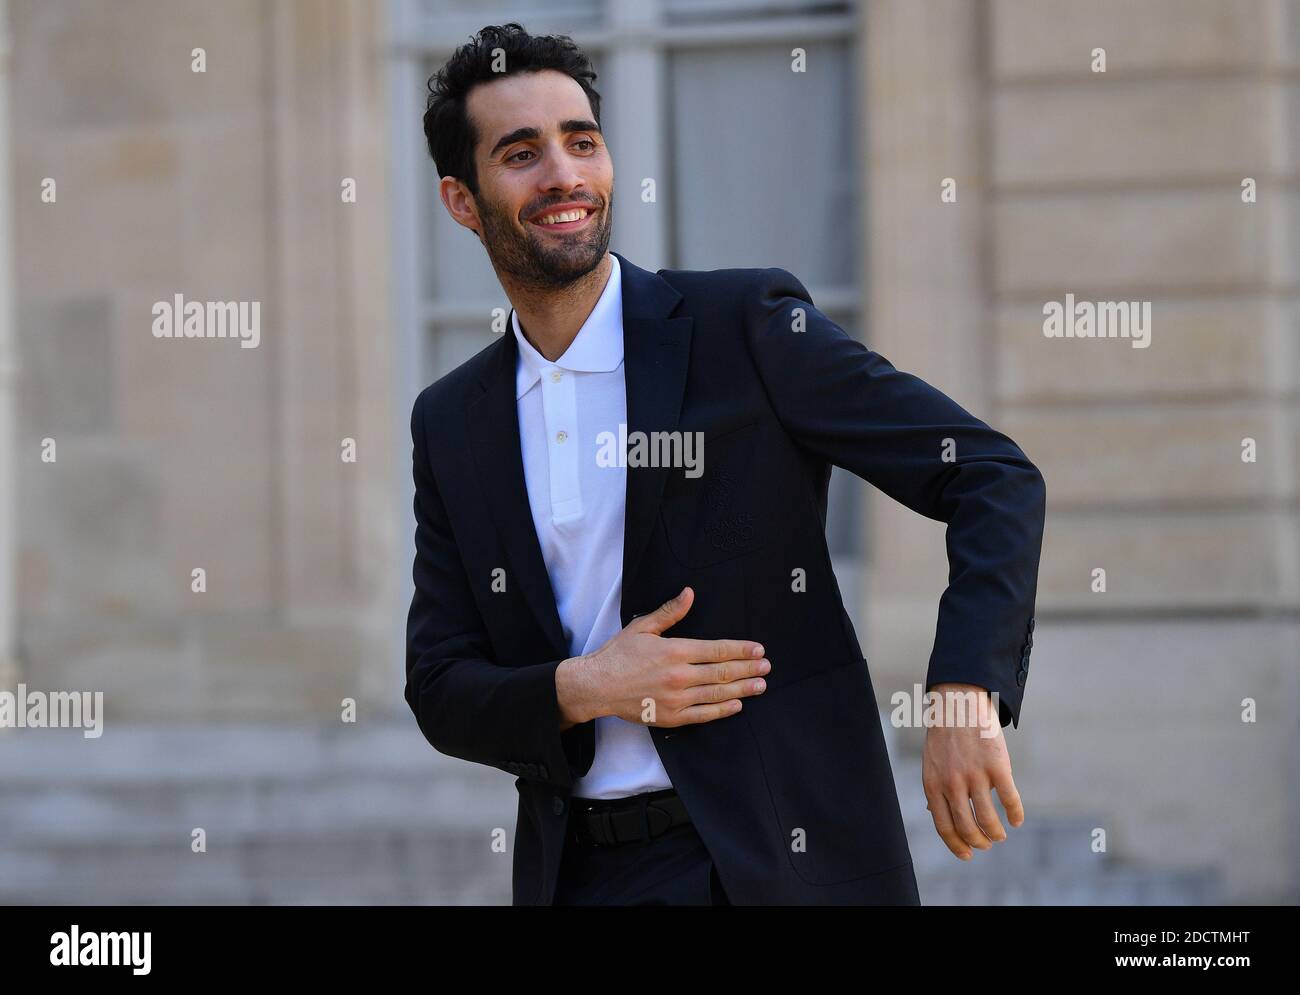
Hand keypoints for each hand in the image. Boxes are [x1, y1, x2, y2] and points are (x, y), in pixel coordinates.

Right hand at [559, 586, 769, 727]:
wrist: (597, 686)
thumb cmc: (618, 654)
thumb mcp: (643, 627)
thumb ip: (670, 612)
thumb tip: (690, 594)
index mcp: (675, 651)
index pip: (717, 650)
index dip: (741, 650)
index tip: (759, 650)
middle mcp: (680, 676)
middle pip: (723, 673)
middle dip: (748, 669)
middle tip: (766, 667)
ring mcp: (676, 699)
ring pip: (717, 694)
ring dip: (742, 689)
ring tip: (760, 686)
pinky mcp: (671, 717)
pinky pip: (703, 715)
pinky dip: (722, 710)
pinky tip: (736, 705)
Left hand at [920, 682, 1023, 859]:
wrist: (959, 702)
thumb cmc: (944, 734)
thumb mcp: (930, 762)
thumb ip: (934, 788)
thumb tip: (933, 814)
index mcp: (933, 784)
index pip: (944, 826)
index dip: (956, 846)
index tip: (967, 855)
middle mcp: (952, 784)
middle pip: (967, 828)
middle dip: (978, 842)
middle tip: (986, 844)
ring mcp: (975, 775)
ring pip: (988, 820)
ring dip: (995, 833)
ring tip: (1000, 835)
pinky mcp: (997, 766)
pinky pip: (1010, 799)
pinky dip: (1015, 814)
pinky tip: (1016, 820)